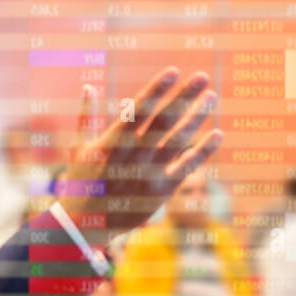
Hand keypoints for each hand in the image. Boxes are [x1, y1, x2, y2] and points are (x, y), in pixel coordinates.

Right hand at [57, 67, 222, 237]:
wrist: (85, 225)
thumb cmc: (81, 181)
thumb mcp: (78, 147)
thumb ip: (86, 116)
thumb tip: (88, 85)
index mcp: (111, 141)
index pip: (138, 109)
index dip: (156, 89)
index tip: (173, 71)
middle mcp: (132, 154)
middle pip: (163, 119)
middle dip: (183, 96)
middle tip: (202, 77)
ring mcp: (148, 173)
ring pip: (178, 140)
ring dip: (196, 117)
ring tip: (212, 97)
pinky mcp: (161, 191)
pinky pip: (186, 168)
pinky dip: (202, 152)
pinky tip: (217, 135)